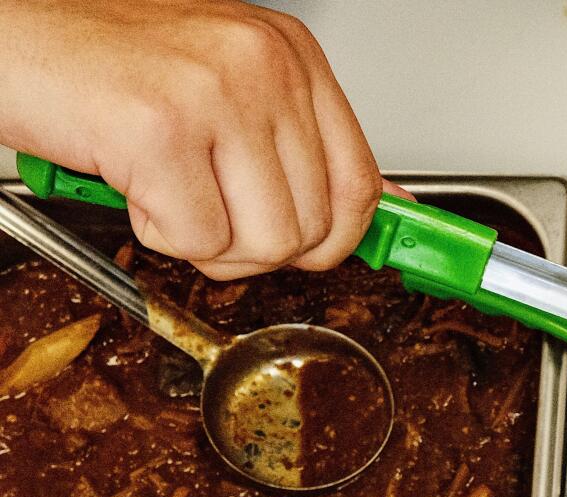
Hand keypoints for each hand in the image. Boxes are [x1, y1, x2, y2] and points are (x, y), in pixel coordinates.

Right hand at [0, 0, 385, 278]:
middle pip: (314, 229)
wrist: (5, 36)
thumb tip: (385, 207)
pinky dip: (156, 230)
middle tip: (200, 207)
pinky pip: (196, 241)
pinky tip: (129, 178)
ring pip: (264, 244)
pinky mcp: (159, 131)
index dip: (332, 239)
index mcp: (289, 54)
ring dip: (204, 241)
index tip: (303, 246)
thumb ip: (300, 148)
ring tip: (162, 186)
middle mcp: (263, 66)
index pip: (362, 185)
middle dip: (252, 245)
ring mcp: (215, 94)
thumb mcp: (225, 92)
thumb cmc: (103, 68)